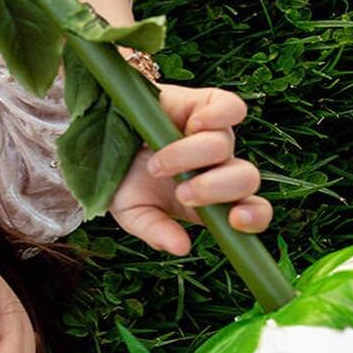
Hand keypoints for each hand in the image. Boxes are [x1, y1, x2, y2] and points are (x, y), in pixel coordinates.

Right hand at [109, 84, 272, 255]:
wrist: (97, 136)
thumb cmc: (121, 178)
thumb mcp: (133, 212)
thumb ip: (157, 231)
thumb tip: (182, 248)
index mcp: (211, 200)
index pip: (253, 210)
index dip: (254, 217)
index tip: (234, 221)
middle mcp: (218, 167)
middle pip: (247, 178)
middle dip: (214, 188)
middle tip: (181, 193)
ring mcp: (214, 134)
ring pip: (226, 145)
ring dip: (192, 156)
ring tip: (158, 165)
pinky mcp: (205, 104)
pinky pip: (231, 107)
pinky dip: (217, 116)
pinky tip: (193, 125)